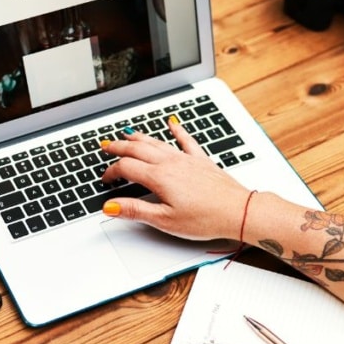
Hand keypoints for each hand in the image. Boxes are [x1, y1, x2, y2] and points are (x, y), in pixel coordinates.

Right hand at [101, 120, 252, 241]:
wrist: (238, 211)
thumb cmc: (206, 219)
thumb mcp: (165, 220)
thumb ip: (136, 211)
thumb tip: (111, 206)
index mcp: (160, 178)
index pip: (126, 168)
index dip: (111, 172)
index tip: (105, 179)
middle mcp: (172, 164)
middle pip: (138, 149)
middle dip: (119, 147)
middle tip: (106, 146)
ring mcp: (187, 160)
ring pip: (157, 142)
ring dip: (139, 137)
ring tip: (127, 134)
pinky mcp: (201, 161)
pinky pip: (186, 140)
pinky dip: (177, 130)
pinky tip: (173, 123)